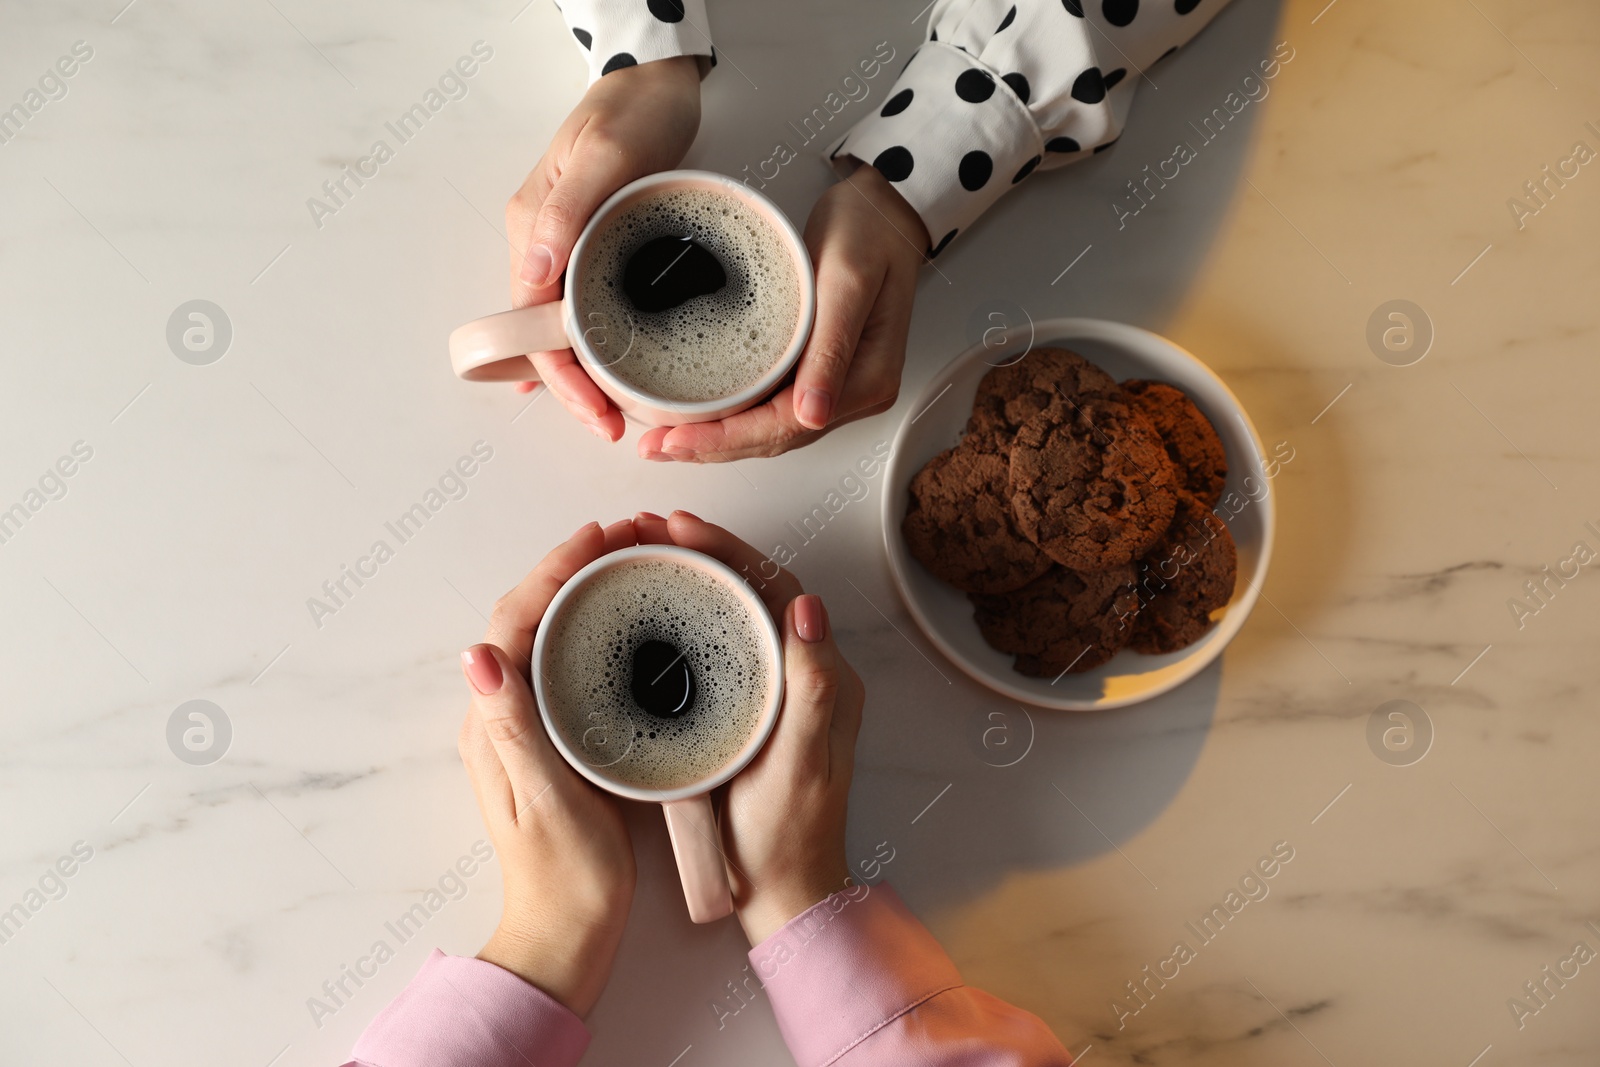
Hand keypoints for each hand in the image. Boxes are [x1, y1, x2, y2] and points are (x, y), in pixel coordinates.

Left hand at [459, 519, 641, 1017]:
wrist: (566, 933)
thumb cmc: (565, 875)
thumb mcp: (545, 798)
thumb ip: (514, 726)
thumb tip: (476, 653)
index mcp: (493, 724)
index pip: (512, 622)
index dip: (554, 572)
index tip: (599, 538)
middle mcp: (500, 717)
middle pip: (525, 617)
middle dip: (568, 567)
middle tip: (624, 536)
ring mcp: (523, 728)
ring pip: (543, 635)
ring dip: (578, 590)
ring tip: (627, 559)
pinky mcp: (549, 740)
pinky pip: (562, 662)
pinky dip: (589, 626)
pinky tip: (624, 620)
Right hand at [505, 57, 701, 440]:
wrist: (656, 76)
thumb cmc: (635, 107)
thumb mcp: (608, 156)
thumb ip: (568, 214)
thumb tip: (533, 279)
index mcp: (533, 229)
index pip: (532, 325)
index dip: (561, 377)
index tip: (597, 413)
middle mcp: (542, 243)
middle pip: (545, 337)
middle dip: (574, 390)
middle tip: (615, 429)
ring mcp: (567, 246)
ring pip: (565, 329)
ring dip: (586, 374)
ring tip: (618, 413)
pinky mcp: (596, 244)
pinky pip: (585, 308)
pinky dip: (593, 346)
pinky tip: (601, 376)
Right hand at [633, 510, 865, 944]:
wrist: (784, 892)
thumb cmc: (789, 836)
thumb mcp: (800, 763)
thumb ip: (812, 688)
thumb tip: (808, 605)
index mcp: (824, 676)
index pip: (778, 586)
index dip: (729, 549)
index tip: (678, 529)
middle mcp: (802, 671)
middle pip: (752, 588)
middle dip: (702, 550)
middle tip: (644, 529)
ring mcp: (773, 689)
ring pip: (733, 610)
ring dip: (691, 575)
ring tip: (639, 553)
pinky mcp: (746, 708)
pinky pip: (719, 643)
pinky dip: (685, 615)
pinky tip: (649, 610)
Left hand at [637, 163, 927, 461]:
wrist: (885, 210)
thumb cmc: (870, 233)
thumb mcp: (847, 281)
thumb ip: (831, 348)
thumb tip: (812, 414)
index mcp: (866, 381)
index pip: (785, 428)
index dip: (726, 439)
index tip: (677, 440)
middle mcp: (853, 394)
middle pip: (774, 439)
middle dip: (712, 447)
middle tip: (656, 446)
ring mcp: (837, 386)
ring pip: (770, 431)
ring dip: (719, 440)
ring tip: (667, 440)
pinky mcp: (819, 372)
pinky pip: (773, 409)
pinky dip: (735, 419)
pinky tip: (703, 417)